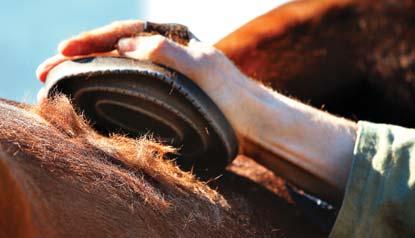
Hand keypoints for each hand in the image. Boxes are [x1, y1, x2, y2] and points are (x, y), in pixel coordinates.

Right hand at [37, 20, 247, 126]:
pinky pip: (131, 81)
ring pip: (120, 64)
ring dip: (90, 70)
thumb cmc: (231, 97)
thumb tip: (124, 46)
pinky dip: (109, 84)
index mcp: (174, 37)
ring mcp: (164, 70)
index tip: (65, 49)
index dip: (93, 40)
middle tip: (47, 69)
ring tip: (60, 78)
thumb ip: (166, 53)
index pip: (125, 33)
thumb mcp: (202, 69)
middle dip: (81, 55)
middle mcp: (166, 49)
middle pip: (116, 47)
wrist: (252, 122)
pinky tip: (95, 90)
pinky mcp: (165, 90)